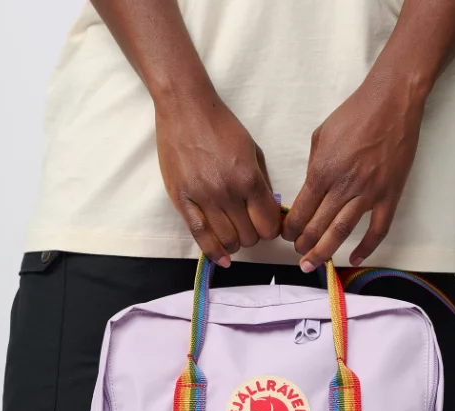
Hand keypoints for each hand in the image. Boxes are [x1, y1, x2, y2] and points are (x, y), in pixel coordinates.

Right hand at [155, 92, 281, 265]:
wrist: (185, 108)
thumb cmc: (221, 125)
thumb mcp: (253, 149)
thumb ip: (262, 182)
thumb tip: (269, 210)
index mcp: (249, 178)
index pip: (268, 223)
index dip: (271, 229)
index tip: (267, 226)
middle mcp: (228, 192)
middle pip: (249, 237)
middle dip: (253, 236)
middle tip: (249, 228)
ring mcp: (204, 198)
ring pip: (227, 241)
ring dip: (234, 244)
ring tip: (234, 238)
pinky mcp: (183, 200)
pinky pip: (200, 236)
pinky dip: (213, 252)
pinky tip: (221, 258)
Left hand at [282, 74, 425, 270]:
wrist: (392, 101)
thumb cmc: (354, 114)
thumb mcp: (321, 136)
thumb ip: (314, 167)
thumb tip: (310, 191)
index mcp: (323, 171)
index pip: (301, 210)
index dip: (290, 228)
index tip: (286, 236)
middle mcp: (344, 185)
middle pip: (318, 226)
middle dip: (303, 245)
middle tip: (298, 254)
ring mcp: (369, 192)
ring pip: (342, 232)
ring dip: (325, 251)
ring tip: (313, 264)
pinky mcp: (390, 194)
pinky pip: (378, 229)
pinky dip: (367, 247)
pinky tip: (355, 258)